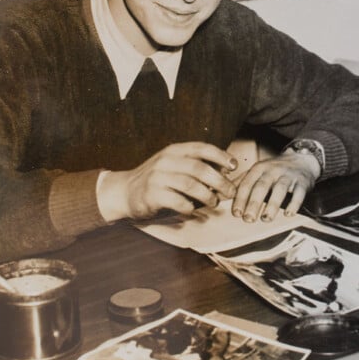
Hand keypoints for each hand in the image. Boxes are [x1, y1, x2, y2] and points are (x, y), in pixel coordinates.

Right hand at [97, 142, 237, 220]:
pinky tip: (193, 211)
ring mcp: (157, 177)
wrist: (124, 192)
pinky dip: (189, 208)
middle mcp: (166, 161)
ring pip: (190, 185)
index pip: (201, 148)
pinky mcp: (151, 194)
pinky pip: (177, 201)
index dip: (220, 155)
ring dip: (207, 196)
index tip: (234, 166)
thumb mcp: (174, 165)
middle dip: (219, 180)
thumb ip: (196, 166)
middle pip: (199, 168)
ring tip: (214, 203)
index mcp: (174, 150)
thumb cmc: (157, 180)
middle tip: (229, 192)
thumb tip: (226, 171)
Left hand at [231, 150, 319, 222]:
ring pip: (280, 189)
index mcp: (259, 168)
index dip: (241, 198)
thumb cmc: (274, 170)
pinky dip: (294, 204)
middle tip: (248, 219)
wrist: (302, 159)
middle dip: (254, 203)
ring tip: (266, 218)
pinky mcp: (303, 182)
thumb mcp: (257, 172)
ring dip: (272, 204)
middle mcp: (273, 170)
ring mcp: (288, 175)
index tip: (236, 213)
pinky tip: (288, 214)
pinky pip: (299, 193)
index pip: (247, 183)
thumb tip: (219, 195)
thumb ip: (240, 183)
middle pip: (262, 186)